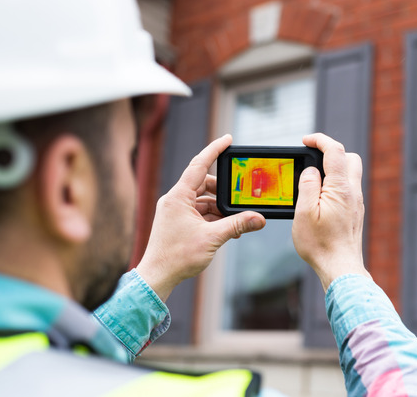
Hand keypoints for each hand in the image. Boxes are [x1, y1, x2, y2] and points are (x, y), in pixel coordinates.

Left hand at [136, 134, 265, 300]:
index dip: (214, 150)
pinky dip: (214, 218)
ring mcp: (176, 211)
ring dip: (221, 208)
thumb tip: (259, 218)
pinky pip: (200, 212)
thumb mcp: (212, 238)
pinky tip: (227, 229)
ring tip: (236, 221)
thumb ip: (237, 225)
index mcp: (178, 196)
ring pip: (204, 200)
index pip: (199, 165)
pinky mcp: (178, 222)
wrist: (157, 277)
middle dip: (224, 190)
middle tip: (241, 196)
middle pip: (204, 183)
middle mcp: (175, 200)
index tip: (227, 139)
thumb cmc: (176, 257)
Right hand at [292, 133, 370, 291]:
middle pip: (349, 157)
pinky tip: (320, 198)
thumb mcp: (304, 213)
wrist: (341, 268)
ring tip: (312, 181)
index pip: (335, 151)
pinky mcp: (355, 213)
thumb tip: (311, 170)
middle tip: (311, 158)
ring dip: (333, 170)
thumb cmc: (320, 244)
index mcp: (341, 188)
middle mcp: (353, 192)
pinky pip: (348, 189)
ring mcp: (356, 203)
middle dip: (331, 152)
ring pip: (350, 174)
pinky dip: (335, 185)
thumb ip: (307, 186)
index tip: (306, 140)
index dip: (320, 140)